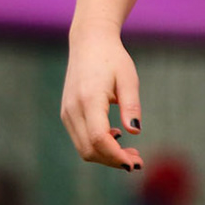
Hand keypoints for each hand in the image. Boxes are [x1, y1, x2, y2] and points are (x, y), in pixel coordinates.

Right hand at [60, 25, 144, 170]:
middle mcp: (73, 108)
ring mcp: (67, 111)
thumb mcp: (128, 79)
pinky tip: (115, 136)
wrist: (88, 42)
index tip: (136, 163)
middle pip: (89, 149)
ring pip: (83, 148)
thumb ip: (131, 106)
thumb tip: (135, 132)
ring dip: (106, 156)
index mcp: (89, 99)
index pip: (99, 139)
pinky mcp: (67, 112)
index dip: (117, 156)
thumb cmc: (112, 58)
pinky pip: (80, 139)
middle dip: (113, 161)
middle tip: (138, 160)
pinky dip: (97, 147)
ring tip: (130, 152)